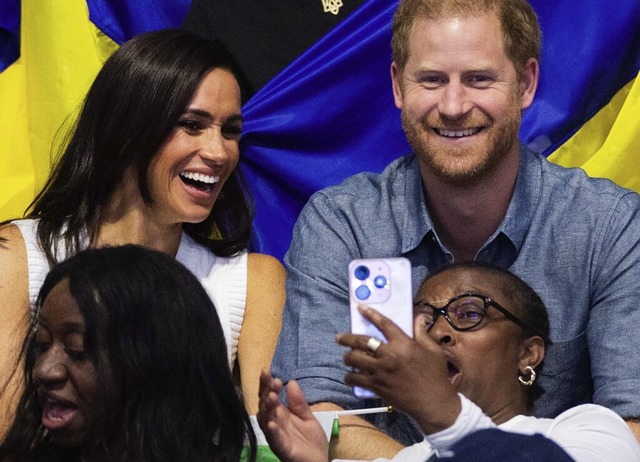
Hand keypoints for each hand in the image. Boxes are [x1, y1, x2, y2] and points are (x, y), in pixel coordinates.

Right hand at [257, 370, 328, 461]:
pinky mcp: (283, 450)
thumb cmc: (311, 443)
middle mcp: (275, 424)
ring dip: (268, 409)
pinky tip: (271, 422)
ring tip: (271, 396)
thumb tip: (291, 382)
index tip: (269, 372)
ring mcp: (277, 437)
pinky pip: (275, 440)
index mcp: (280, 415)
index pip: (270, 396)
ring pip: (267, 421)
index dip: (267, 385)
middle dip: (266, 392)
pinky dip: (272, 431)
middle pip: (265, 406)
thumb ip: (298, 402)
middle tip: (271, 380)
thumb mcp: (307, 417)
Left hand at [336, 306, 459, 433]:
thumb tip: (419, 317)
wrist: (433, 402)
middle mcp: (389, 355)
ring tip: (346, 357)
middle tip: (339, 337)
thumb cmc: (435, 375)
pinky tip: (349, 376)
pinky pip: (357, 380)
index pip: (384, 324)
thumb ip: (422, 333)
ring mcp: (381, 372)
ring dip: (348, 357)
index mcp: (403, 344)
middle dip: (347, 338)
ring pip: (355, 360)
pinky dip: (350, 377)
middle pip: (361, 342)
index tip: (360, 308)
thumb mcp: (433, 350)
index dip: (371, 314)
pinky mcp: (377, 386)